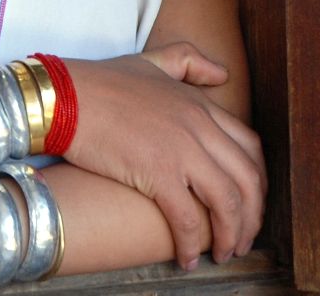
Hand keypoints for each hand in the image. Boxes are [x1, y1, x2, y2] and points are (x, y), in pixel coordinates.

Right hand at [60, 43, 264, 268]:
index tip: (249, 202)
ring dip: (231, 235)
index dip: (256, 181)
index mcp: (200, 105)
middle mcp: (199, 127)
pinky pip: (188, 219)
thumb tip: (223, 74)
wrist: (63, 96)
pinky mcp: (158, 173)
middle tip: (243, 238)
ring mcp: (182, 151)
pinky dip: (192, 244)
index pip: (250, 148)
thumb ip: (189, 61)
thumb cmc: (98, 80)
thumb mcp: (151, 61)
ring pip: (228, 203)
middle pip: (247, 179)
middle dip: (253, 216)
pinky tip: (186, 259)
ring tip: (224, 253)